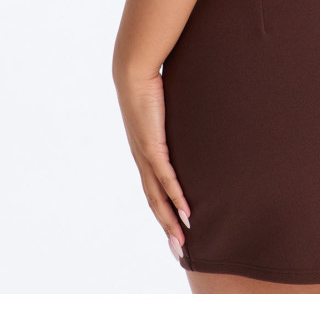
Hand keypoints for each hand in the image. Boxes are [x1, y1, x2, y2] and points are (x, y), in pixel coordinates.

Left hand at [113, 68, 190, 260]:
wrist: (133, 72)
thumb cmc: (149, 84)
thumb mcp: (162, 107)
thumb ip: (170, 117)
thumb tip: (183, 114)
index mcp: (143, 151)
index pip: (153, 189)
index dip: (163, 210)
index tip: (173, 229)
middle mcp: (142, 158)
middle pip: (154, 201)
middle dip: (166, 226)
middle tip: (178, 249)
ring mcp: (146, 154)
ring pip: (158, 196)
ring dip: (170, 220)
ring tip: (182, 240)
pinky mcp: (152, 146)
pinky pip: (165, 177)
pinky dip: (175, 196)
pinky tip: (186, 211)